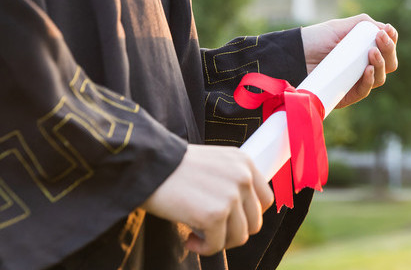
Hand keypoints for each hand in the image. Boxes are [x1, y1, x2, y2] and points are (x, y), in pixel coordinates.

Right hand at [140, 145, 273, 255]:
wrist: (145, 165)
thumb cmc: (173, 168)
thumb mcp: (214, 163)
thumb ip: (232, 181)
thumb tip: (241, 215)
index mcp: (245, 163)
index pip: (265, 200)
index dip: (248, 215)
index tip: (229, 220)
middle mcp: (243, 178)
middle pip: (254, 222)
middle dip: (233, 232)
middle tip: (211, 231)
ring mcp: (231, 196)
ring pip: (239, 237)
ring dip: (218, 241)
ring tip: (197, 235)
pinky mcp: (215, 215)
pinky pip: (217, 245)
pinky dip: (203, 248)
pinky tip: (189, 239)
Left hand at [300, 13, 398, 107]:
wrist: (294, 54)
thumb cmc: (316, 39)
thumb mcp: (340, 27)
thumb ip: (362, 24)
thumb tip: (386, 29)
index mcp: (365, 51)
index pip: (386, 49)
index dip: (391, 41)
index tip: (388, 31)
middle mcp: (363, 67)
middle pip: (389, 64)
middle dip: (389, 51)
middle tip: (380, 39)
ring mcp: (355, 82)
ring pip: (380, 78)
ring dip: (381, 64)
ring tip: (372, 53)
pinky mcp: (345, 95)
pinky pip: (364, 91)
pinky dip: (370, 80)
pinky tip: (369, 70)